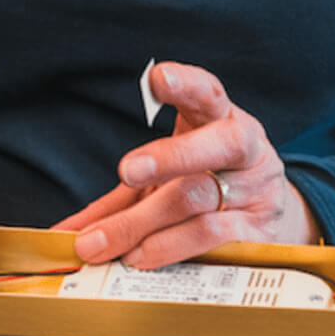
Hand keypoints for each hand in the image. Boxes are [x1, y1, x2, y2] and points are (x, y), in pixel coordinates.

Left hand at [54, 61, 319, 268]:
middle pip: (213, 147)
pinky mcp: (260, 232)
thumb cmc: (206, 192)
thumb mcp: (164, 185)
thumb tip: (65, 232)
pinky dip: (171, 247)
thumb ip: (117, 202)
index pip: (208, 93)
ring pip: (202, 199)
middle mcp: (245, 149)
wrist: (269, 220)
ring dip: (148, 223)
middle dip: (169, 156)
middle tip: (127, 171)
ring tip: (107, 242)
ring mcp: (257, 191)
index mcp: (220, 121)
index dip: (186, 85)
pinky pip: (214, 238)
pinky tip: (141, 257)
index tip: (158, 78)